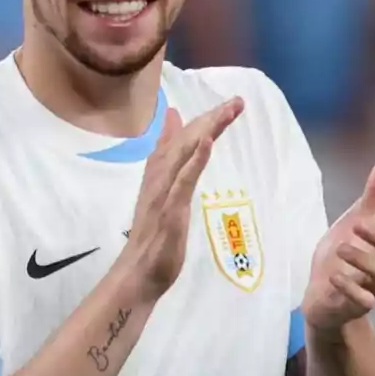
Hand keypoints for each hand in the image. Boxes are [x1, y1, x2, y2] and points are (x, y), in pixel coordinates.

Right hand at [123, 98, 244, 300]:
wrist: (136, 274)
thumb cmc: (152, 240)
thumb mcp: (163, 199)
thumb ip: (168, 169)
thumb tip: (173, 143)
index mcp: (159, 175)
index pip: (182, 140)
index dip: (204, 120)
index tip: (229, 103)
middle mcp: (159, 178)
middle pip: (186, 141)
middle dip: (211, 118)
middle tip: (238, 100)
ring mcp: (163, 193)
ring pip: (184, 154)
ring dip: (206, 130)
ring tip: (226, 111)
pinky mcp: (170, 211)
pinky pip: (183, 182)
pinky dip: (195, 161)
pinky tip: (207, 143)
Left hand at [303, 145, 374, 335]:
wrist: (320, 295)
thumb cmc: (345, 254)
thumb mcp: (359, 216)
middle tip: (359, 225)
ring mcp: (373, 287)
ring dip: (363, 260)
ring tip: (341, 248)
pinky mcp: (354, 305)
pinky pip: (362, 302)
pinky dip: (351, 290)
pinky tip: (335, 277)